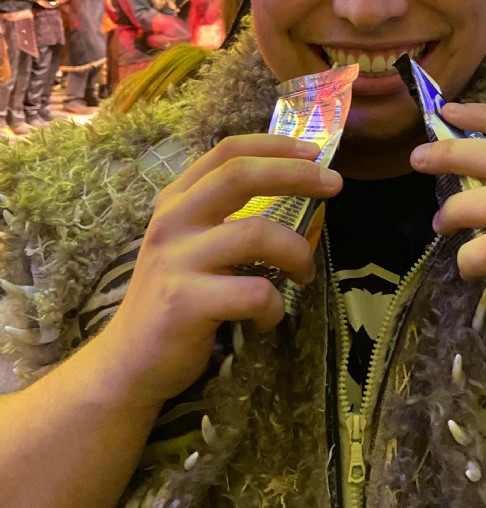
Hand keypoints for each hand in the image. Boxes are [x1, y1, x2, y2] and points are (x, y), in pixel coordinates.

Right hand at [92, 135, 341, 406]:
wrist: (129, 362)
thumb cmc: (176, 298)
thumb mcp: (190, 244)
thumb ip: (225, 215)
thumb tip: (295, 187)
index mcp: (176, 201)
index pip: (227, 151)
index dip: (275, 145)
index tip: (315, 150)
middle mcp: (172, 221)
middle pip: (240, 175)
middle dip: (296, 174)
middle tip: (334, 184)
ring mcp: (176, 260)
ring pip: (258, 234)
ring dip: (297, 253)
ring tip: (303, 275)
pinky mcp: (186, 302)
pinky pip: (255, 292)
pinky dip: (275, 306)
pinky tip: (268, 318)